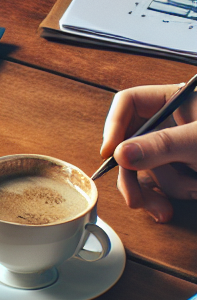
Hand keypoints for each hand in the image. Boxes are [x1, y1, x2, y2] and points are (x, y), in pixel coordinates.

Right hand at [101, 83, 196, 221]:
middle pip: (132, 141)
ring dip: (167, 187)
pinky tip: (196, 194)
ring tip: (195, 191)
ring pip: (149, 168)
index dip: (115, 126)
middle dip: (134, 174)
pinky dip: (177, 194)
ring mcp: (179, 148)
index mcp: (173, 100)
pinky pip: (166, 183)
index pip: (129, 103)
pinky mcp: (187, 170)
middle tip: (133, 199)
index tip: (111, 153)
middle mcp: (172, 122)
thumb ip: (161, 146)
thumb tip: (121, 155)